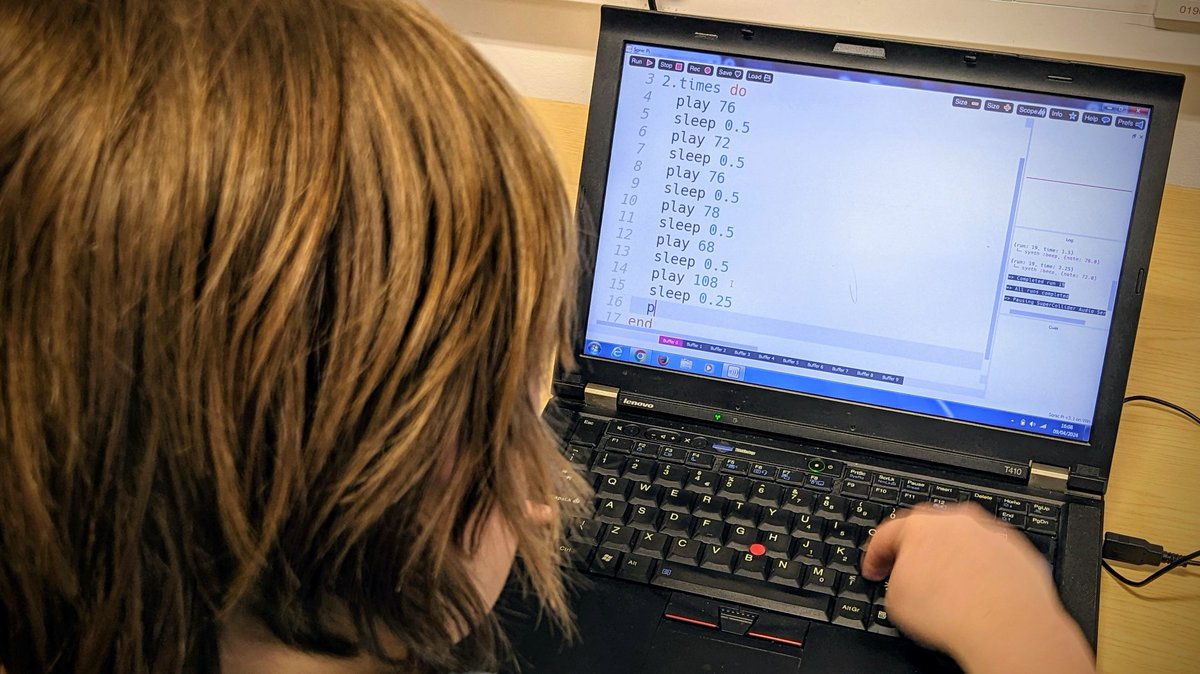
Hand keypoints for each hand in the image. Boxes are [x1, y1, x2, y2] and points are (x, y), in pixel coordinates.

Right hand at [862, 503, 1093, 673]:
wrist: (1005, 625)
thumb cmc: (951, 611)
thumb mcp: (895, 601)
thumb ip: (894, 580)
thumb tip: (900, 584)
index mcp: (919, 525)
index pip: (887, 534)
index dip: (875, 556)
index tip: (875, 571)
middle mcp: (956, 522)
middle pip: (929, 531)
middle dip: (918, 553)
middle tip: (912, 577)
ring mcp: (990, 534)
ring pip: (965, 542)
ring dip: (955, 561)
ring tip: (951, 591)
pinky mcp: (1018, 552)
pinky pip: (994, 558)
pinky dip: (985, 573)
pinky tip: (980, 596)